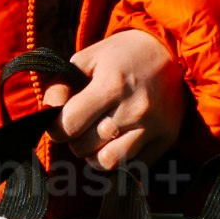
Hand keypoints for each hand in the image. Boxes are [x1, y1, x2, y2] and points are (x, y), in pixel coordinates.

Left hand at [54, 29, 186, 168]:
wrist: (170, 51)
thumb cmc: (121, 56)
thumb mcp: (87, 59)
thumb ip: (62, 84)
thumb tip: (49, 111)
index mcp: (112, 85)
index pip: (69, 125)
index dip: (56, 127)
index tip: (59, 121)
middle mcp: (134, 109)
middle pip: (85, 147)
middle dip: (75, 139)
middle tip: (82, 125)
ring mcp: (153, 127)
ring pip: (108, 163)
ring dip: (94, 155)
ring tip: (97, 138)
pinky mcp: (166, 139)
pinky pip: (133, 167)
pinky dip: (119, 159)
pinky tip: (118, 142)